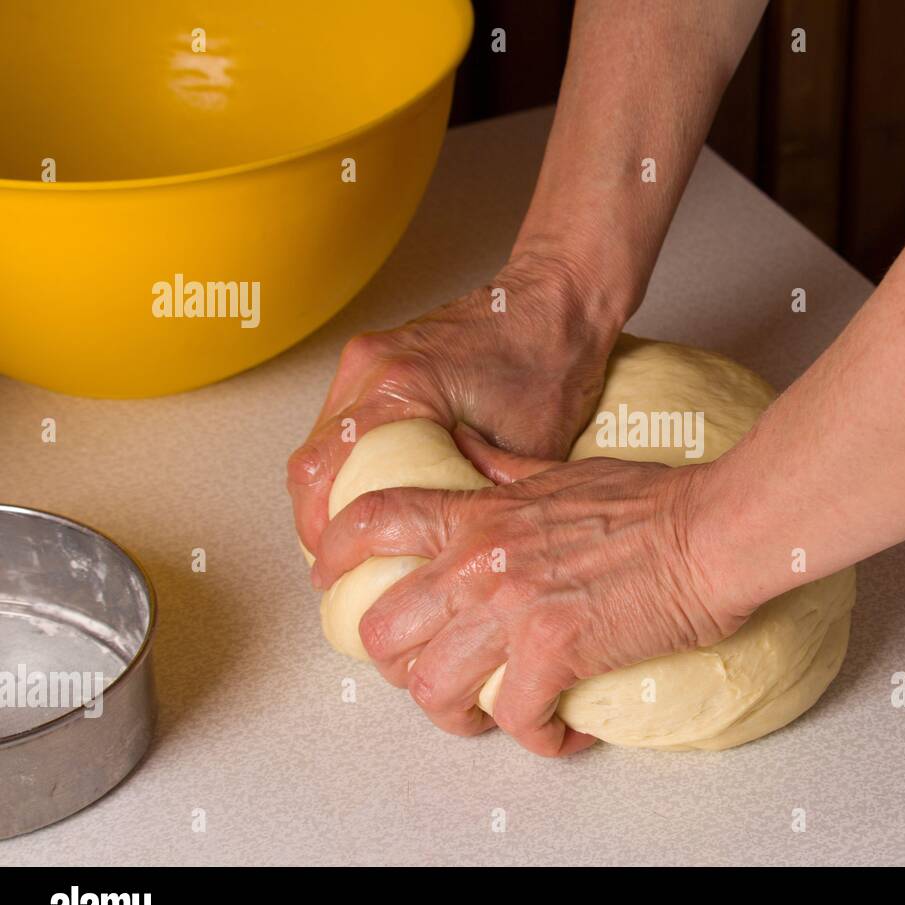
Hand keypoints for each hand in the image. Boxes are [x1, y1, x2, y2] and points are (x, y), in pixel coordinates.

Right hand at [287, 253, 620, 554]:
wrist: (558, 303)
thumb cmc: (550, 362)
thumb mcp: (524, 451)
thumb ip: (481, 501)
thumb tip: (457, 552)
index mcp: (400, 388)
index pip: (321, 469)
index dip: (317, 527)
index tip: (332, 565)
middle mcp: (372, 366)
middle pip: (309, 458)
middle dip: (316, 517)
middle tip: (337, 561)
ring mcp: (371, 357)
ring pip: (322, 439)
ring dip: (329, 489)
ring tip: (352, 535)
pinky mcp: (382, 357)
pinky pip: (344, 419)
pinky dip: (348, 460)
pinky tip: (371, 491)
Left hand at [309, 427, 746, 756]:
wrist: (711, 530)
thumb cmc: (652, 500)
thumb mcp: (562, 470)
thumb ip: (504, 471)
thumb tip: (466, 454)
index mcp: (480, 515)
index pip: (373, 522)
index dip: (334, 554)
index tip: (331, 582)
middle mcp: (480, 562)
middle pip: (384, 629)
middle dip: (394, 666)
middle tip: (428, 674)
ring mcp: (512, 609)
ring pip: (432, 688)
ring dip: (455, 716)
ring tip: (487, 717)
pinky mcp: (556, 652)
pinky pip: (517, 719)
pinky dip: (538, 738)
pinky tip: (562, 731)